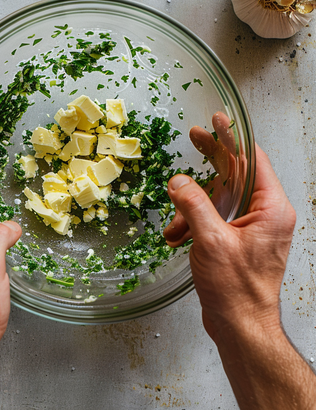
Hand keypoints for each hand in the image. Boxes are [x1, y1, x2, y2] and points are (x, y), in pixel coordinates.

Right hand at [164, 142, 294, 341]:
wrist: (240, 325)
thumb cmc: (236, 289)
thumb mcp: (211, 241)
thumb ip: (193, 204)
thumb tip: (178, 181)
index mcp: (270, 208)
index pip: (253, 160)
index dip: (233, 138)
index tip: (219, 120)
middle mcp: (264, 214)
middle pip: (235, 173)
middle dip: (210, 161)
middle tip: (195, 139)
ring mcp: (251, 227)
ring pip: (218, 198)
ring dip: (191, 208)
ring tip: (176, 229)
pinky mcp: (237, 238)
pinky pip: (213, 218)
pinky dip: (193, 224)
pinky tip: (178, 238)